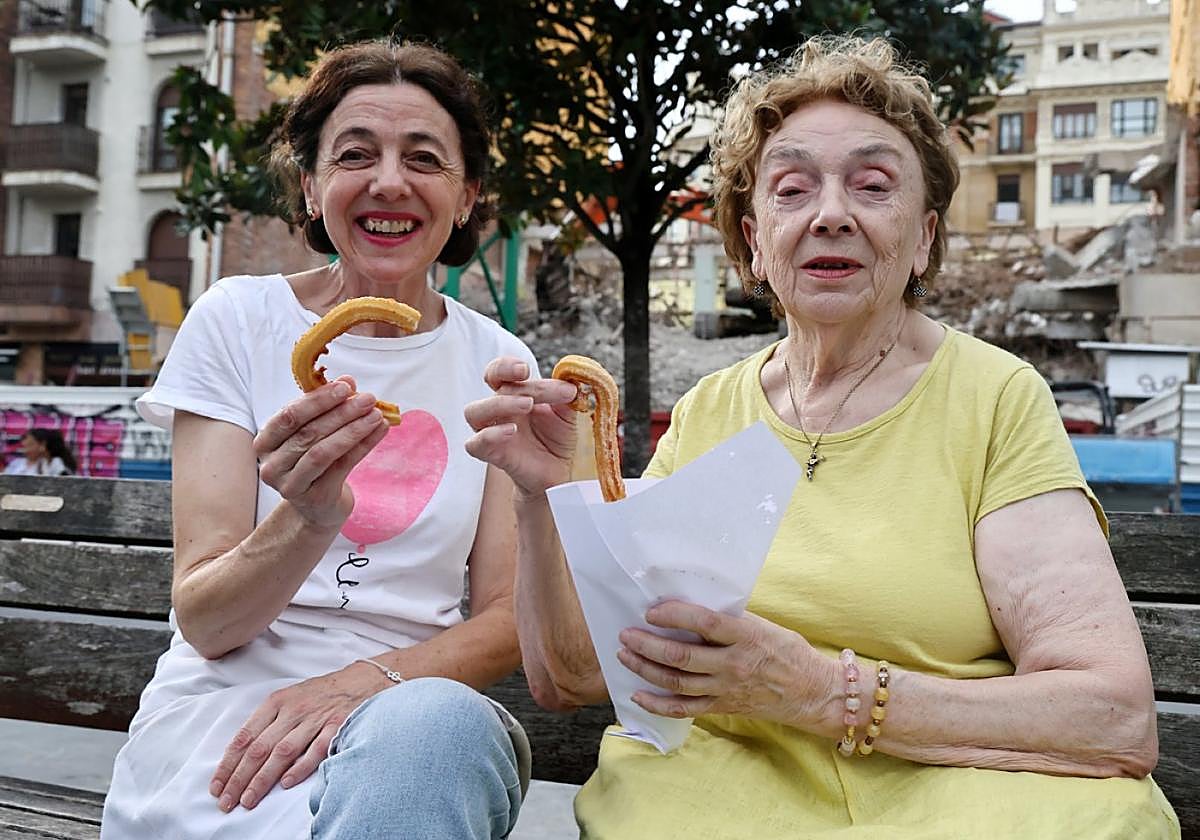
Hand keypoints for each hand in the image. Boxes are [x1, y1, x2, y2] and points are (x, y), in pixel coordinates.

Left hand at [209, 663, 383, 811]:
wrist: (361, 679)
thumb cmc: (320, 693)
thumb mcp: (289, 698)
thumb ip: (268, 723)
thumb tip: (241, 756)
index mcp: (276, 702)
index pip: (244, 737)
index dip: (228, 764)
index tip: (217, 786)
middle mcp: (293, 710)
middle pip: (260, 748)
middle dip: (240, 777)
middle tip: (227, 801)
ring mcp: (316, 718)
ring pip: (283, 752)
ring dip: (263, 778)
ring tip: (248, 800)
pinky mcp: (338, 726)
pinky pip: (316, 750)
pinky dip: (300, 767)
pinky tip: (286, 783)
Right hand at [253, 376, 388, 528]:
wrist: (318, 505)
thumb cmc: (313, 461)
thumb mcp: (311, 433)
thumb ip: (324, 408)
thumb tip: (348, 382)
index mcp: (265, 443)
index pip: (289, 416)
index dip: (318, 400)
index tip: (346, 386)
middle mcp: (272, 465)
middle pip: (308, 433)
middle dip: (341, 413)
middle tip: (368, 399)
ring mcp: (290, 485)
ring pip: (323, 452)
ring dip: (353, 430)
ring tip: (376, 415)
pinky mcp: (314, 498)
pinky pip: (342, 466)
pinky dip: (363, 446)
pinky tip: (379, 431)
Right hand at [464, 357, 580, 500]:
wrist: (557, 472)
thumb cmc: (557, 438)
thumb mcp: (567, 413)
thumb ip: (567, 396)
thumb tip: (573, 380)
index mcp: (514, 393)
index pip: (498, 372)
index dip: (505, 366)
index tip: (525, 369)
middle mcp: (499, 409)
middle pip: (491, 388)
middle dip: (513, 385)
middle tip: (534, 394)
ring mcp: (492, 431)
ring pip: (474, 412)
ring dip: (499, 404)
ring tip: (527, 406)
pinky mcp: (492, 454)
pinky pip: (476, 443)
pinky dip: (491, 434)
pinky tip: (512, 431)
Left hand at [616, 600, 837, 729]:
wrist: (813, 692)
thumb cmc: (788, 652)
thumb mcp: (763, 626)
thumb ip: (731, 620)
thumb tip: (692, 607)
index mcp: (746, 636)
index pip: (704, 622)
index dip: (674, 615)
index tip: (652, 610)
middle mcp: (733, 664)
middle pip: (681, 656)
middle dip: (647, 644)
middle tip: (626, 633)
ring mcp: (726, 688)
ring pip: (676, 682)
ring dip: (645, 668)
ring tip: (626, 655)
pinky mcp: (722, 707)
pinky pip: (683, 709)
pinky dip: (657, 703)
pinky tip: (638, 694)